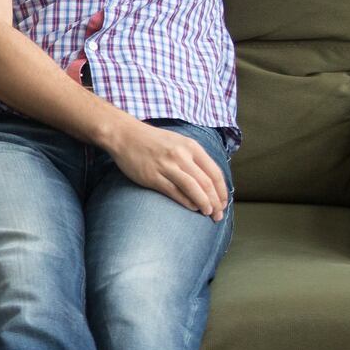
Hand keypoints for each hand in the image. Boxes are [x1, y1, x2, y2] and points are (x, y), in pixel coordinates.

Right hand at [109, 120, 229, 220]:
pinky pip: (174, 192)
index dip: (222, 191)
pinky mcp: (153, 176)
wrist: (125, 135)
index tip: (224, 203)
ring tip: (209, 214)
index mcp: (191, 147)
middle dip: (216, 202)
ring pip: (193, 188)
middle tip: (218, 214)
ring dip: (204, 204)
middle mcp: (181, 155)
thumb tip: (210, 180)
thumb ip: (194, 158)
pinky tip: (193, 208)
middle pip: (206, 183)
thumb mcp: (179, 142)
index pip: (215, 172)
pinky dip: (186, 202)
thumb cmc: (153, 141)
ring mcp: (166, 166)